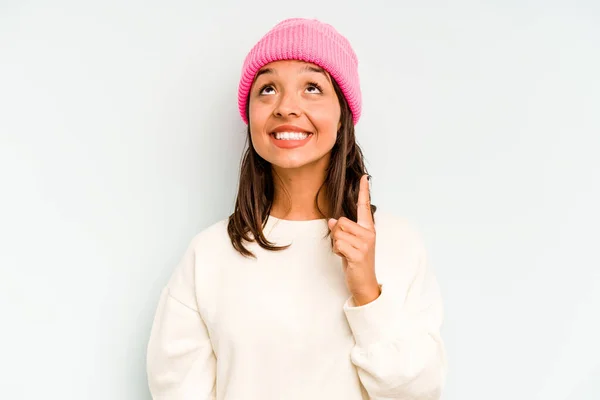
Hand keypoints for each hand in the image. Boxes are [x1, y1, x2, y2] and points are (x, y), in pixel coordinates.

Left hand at [328, 174, 379, 305]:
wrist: (364, 282)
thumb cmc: (357, 261)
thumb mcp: (351, 243)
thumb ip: (344, 230)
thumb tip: (331, 221)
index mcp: (369, 229)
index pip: (365, 207)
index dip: (364, 191)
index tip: (364, 177)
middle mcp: (369, 234)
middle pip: (341, 221)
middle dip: (337, 234)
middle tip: (346, 247)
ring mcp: (365, 244)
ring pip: (337, 233)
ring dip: (337, 244)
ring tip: (346, 253)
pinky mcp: (358, 254)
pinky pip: (338, 244)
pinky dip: (337, 252)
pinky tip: (346, 258)